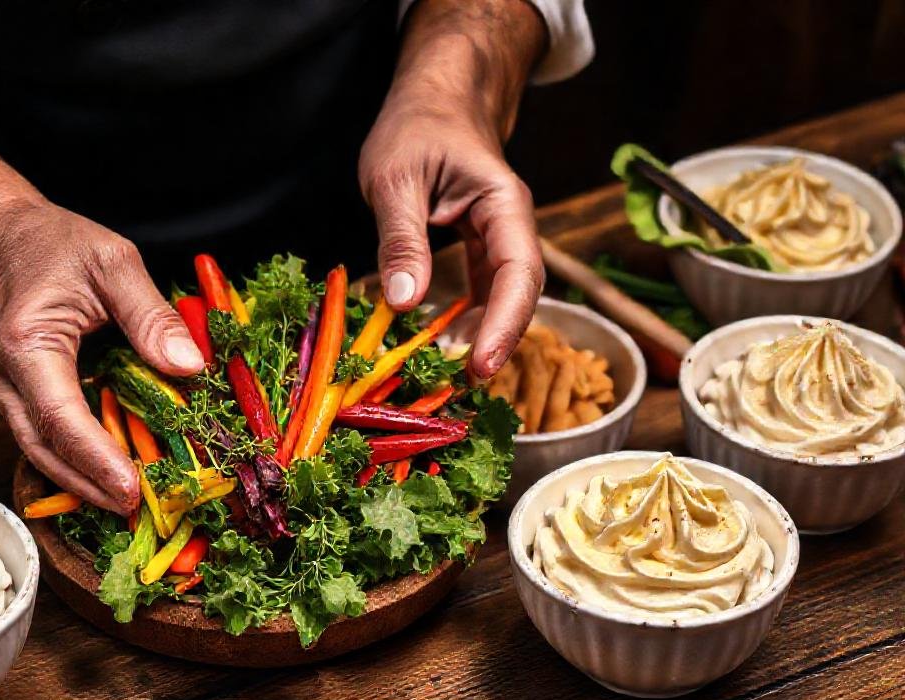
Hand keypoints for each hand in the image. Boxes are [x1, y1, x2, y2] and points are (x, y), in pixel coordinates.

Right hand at [0, 202, 204, 513]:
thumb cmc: (50, 243)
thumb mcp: (112, 262)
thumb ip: (151, 314)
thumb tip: (189, 365)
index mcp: (28, 345)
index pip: (61, 417)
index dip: (98, 458)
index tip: (132, 487)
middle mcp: (8, 380)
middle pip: (48, 451)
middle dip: (93, 487)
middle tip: (141, 510)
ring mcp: (9, 394)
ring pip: (44, 453)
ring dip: (86, 483)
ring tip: (131, 503)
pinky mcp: (21, 398)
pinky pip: (48, 439)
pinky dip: (79, 461)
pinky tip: (113, 473)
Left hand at [360, 0, 547, 377]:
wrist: (434, 98)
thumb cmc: (416, 126)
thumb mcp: (395, 178)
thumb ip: (401, 238)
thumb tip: (402, 302)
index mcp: (503, 204)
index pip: (519, 272)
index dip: (505, 323)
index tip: (481, 365)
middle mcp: (510, 226)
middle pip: (519, 293)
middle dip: (497, 341)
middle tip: (463, 385)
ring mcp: (497, 238)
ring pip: (502, 297)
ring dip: (482, 335)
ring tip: (451, 375)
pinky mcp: (479, 248)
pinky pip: (482, 290)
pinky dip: (466, 319)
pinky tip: (445, 343)